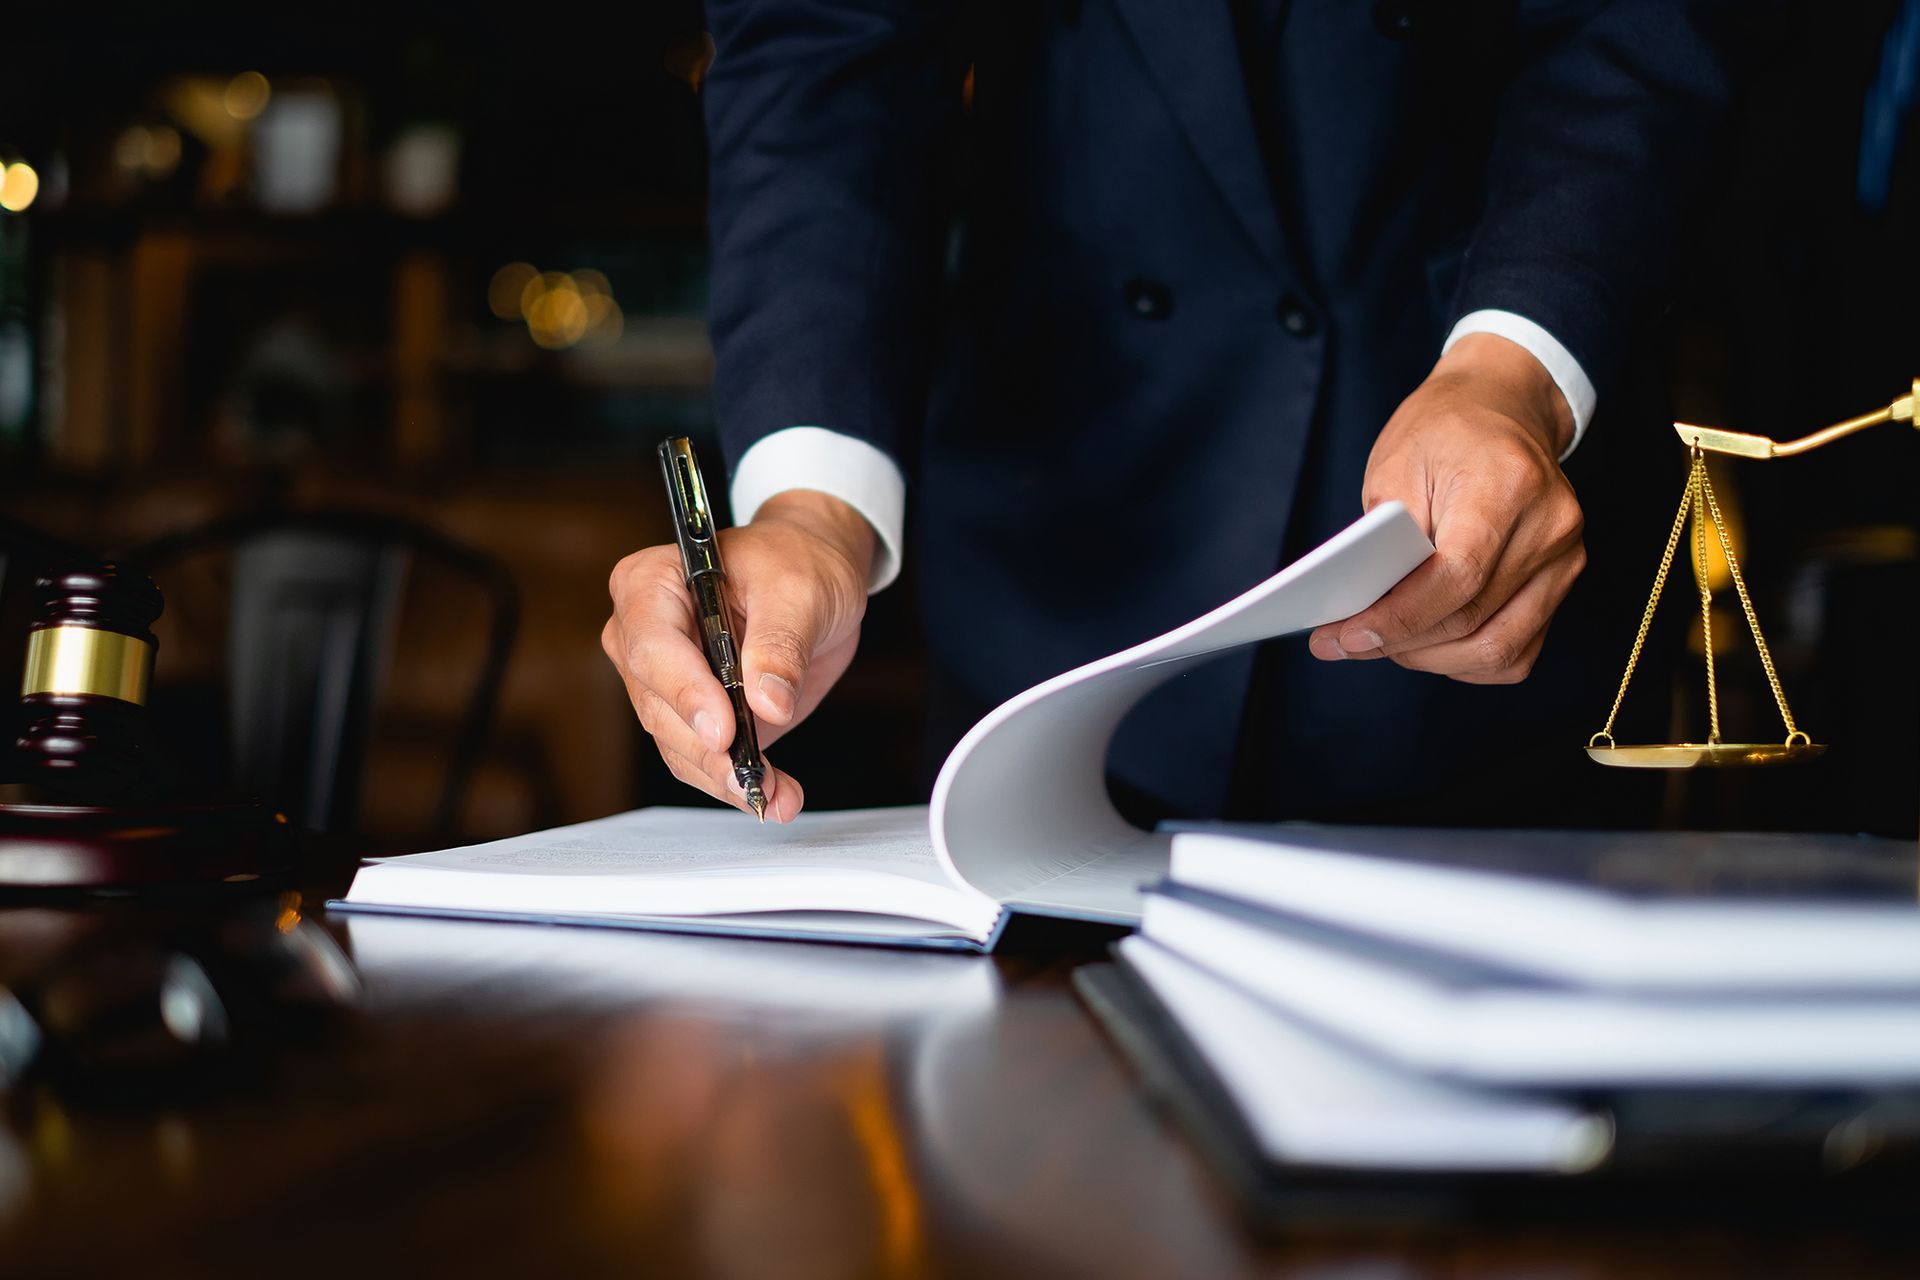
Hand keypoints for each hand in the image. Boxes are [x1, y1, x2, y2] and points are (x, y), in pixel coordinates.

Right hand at [603, 490, 875, 820]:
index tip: (724, 731)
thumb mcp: (800, 590)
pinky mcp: (693, 715)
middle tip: (754, 777)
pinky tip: (777, 796)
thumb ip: (781, 645)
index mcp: (651, 584)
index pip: (653, 647)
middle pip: (657, 706)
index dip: (685, 693)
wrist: (815, 574)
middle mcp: (641, 634)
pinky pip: (702, 759)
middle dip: (706, 749)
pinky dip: (738, 782)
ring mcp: (664, 680)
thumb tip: (767, 703)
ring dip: (725, 776)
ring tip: (777, 794)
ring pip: (676, 744)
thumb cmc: (798, 562)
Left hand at [1309, 332, 1584, 683]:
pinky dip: (1468, 659)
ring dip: (1432, 659)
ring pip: (1499, 648)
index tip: (1346, 637)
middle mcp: (1549, 525)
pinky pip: (1519, 649)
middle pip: (1473, 620)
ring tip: (1386, 645)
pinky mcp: (1562, 579)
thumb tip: (1363, 612)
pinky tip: (1431, 645)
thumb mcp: (1394, 465)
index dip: (1399, 619)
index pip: (1457, 577)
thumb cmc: (1442, 431)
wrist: (1502, 407)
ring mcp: (1564, 557)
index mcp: (1507, 485)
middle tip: (1347, 643)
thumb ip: (1383, 541)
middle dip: (1401, 644)